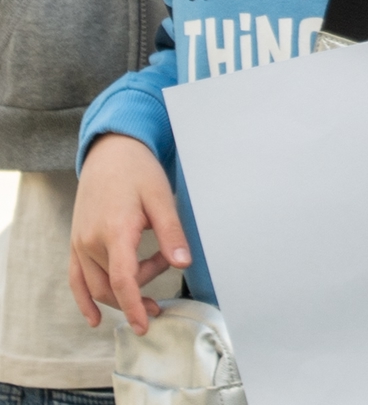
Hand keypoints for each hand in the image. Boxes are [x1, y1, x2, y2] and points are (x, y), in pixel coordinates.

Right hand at [69, 134, 186, 334]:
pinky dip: (84, 300)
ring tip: (148, 285)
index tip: (147, 323)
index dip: (134, 305)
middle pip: (113, 284)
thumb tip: (183, 263)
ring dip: (121, 293)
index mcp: (115, 230)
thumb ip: (171, 233)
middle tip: (165, 274)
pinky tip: (95, 317)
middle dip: (140, 292)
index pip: (123, 280)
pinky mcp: (75, 242)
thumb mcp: (162, 198)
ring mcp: (79, 243)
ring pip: (96, 285)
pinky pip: (76, 279)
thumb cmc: (139, 173)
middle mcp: (91, 241)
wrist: (110, 154)